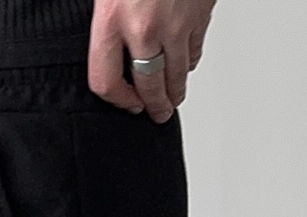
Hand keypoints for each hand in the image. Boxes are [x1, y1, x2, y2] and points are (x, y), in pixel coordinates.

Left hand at [88, 0, 216, 122]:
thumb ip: (108, 21)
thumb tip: (108, 51)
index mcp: (111, 19)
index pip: (106, 82)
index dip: (117, 100)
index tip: (127, 103)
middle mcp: (144, 26)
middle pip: (149, 87)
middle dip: (154, 106)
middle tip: (157, 113)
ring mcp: (175, 23)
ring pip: (177, 75)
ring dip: (174, 92)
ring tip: (173, 98)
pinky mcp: (200, 13)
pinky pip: (195, 51)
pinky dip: (189, 62)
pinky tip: (184, 64)